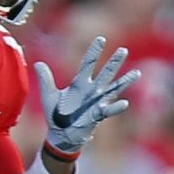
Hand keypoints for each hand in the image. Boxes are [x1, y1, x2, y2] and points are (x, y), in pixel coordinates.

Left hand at [34, 36, 140, 160]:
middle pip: (105, 73)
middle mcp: (91, 90)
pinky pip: (109, 110)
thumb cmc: (56, 114)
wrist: (60, 134)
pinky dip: (116, 107)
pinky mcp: (98, 115)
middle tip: (123, 50)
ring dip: (124, 81)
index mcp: (79, 83)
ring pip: (113, 89)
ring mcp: (96, 102)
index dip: (94, 52)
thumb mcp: (49, 95)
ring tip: (136, 73)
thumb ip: (45, 80)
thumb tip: (38, 63)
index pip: (88, 64)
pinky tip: (125, 103)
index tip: (101, 39)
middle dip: (113, 62)